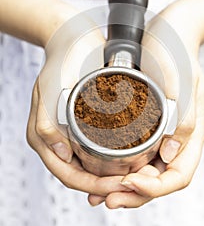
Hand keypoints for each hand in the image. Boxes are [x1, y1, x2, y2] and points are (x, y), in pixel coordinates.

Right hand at [27, 15, 129, 195]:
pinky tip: (133, 159)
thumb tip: (62, 155)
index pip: (69, 174)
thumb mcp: (48, 90)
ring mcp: (74, 132)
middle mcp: (58, 139)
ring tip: (138, 173)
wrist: (75, 39)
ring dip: (114, 174)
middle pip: (83, 174)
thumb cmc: (61, 61)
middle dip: (108, 183)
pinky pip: (101, 149)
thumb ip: (46, 124)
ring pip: (94, 165)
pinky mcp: (88, 123)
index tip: (120, 185)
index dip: (94, 185)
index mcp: (43, 137)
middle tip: (134, 182)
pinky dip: (116, 159)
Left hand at [88, 10, 203, 207]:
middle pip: (160, 179)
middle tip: (106, 198)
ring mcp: (163, 132)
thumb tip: (172, 155)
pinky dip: (121, 168)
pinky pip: (137, 154)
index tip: (128, 185)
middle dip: (134, 194)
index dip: (154, 188)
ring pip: (147, 171)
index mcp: (192, 132)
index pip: (178, 175)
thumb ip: (184, 120)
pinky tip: (104, 170)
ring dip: (124, 186)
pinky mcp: (149, 125)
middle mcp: (178, 137)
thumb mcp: (184, 82)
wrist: (168, 32)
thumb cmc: (176, 52)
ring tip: (99, 192)